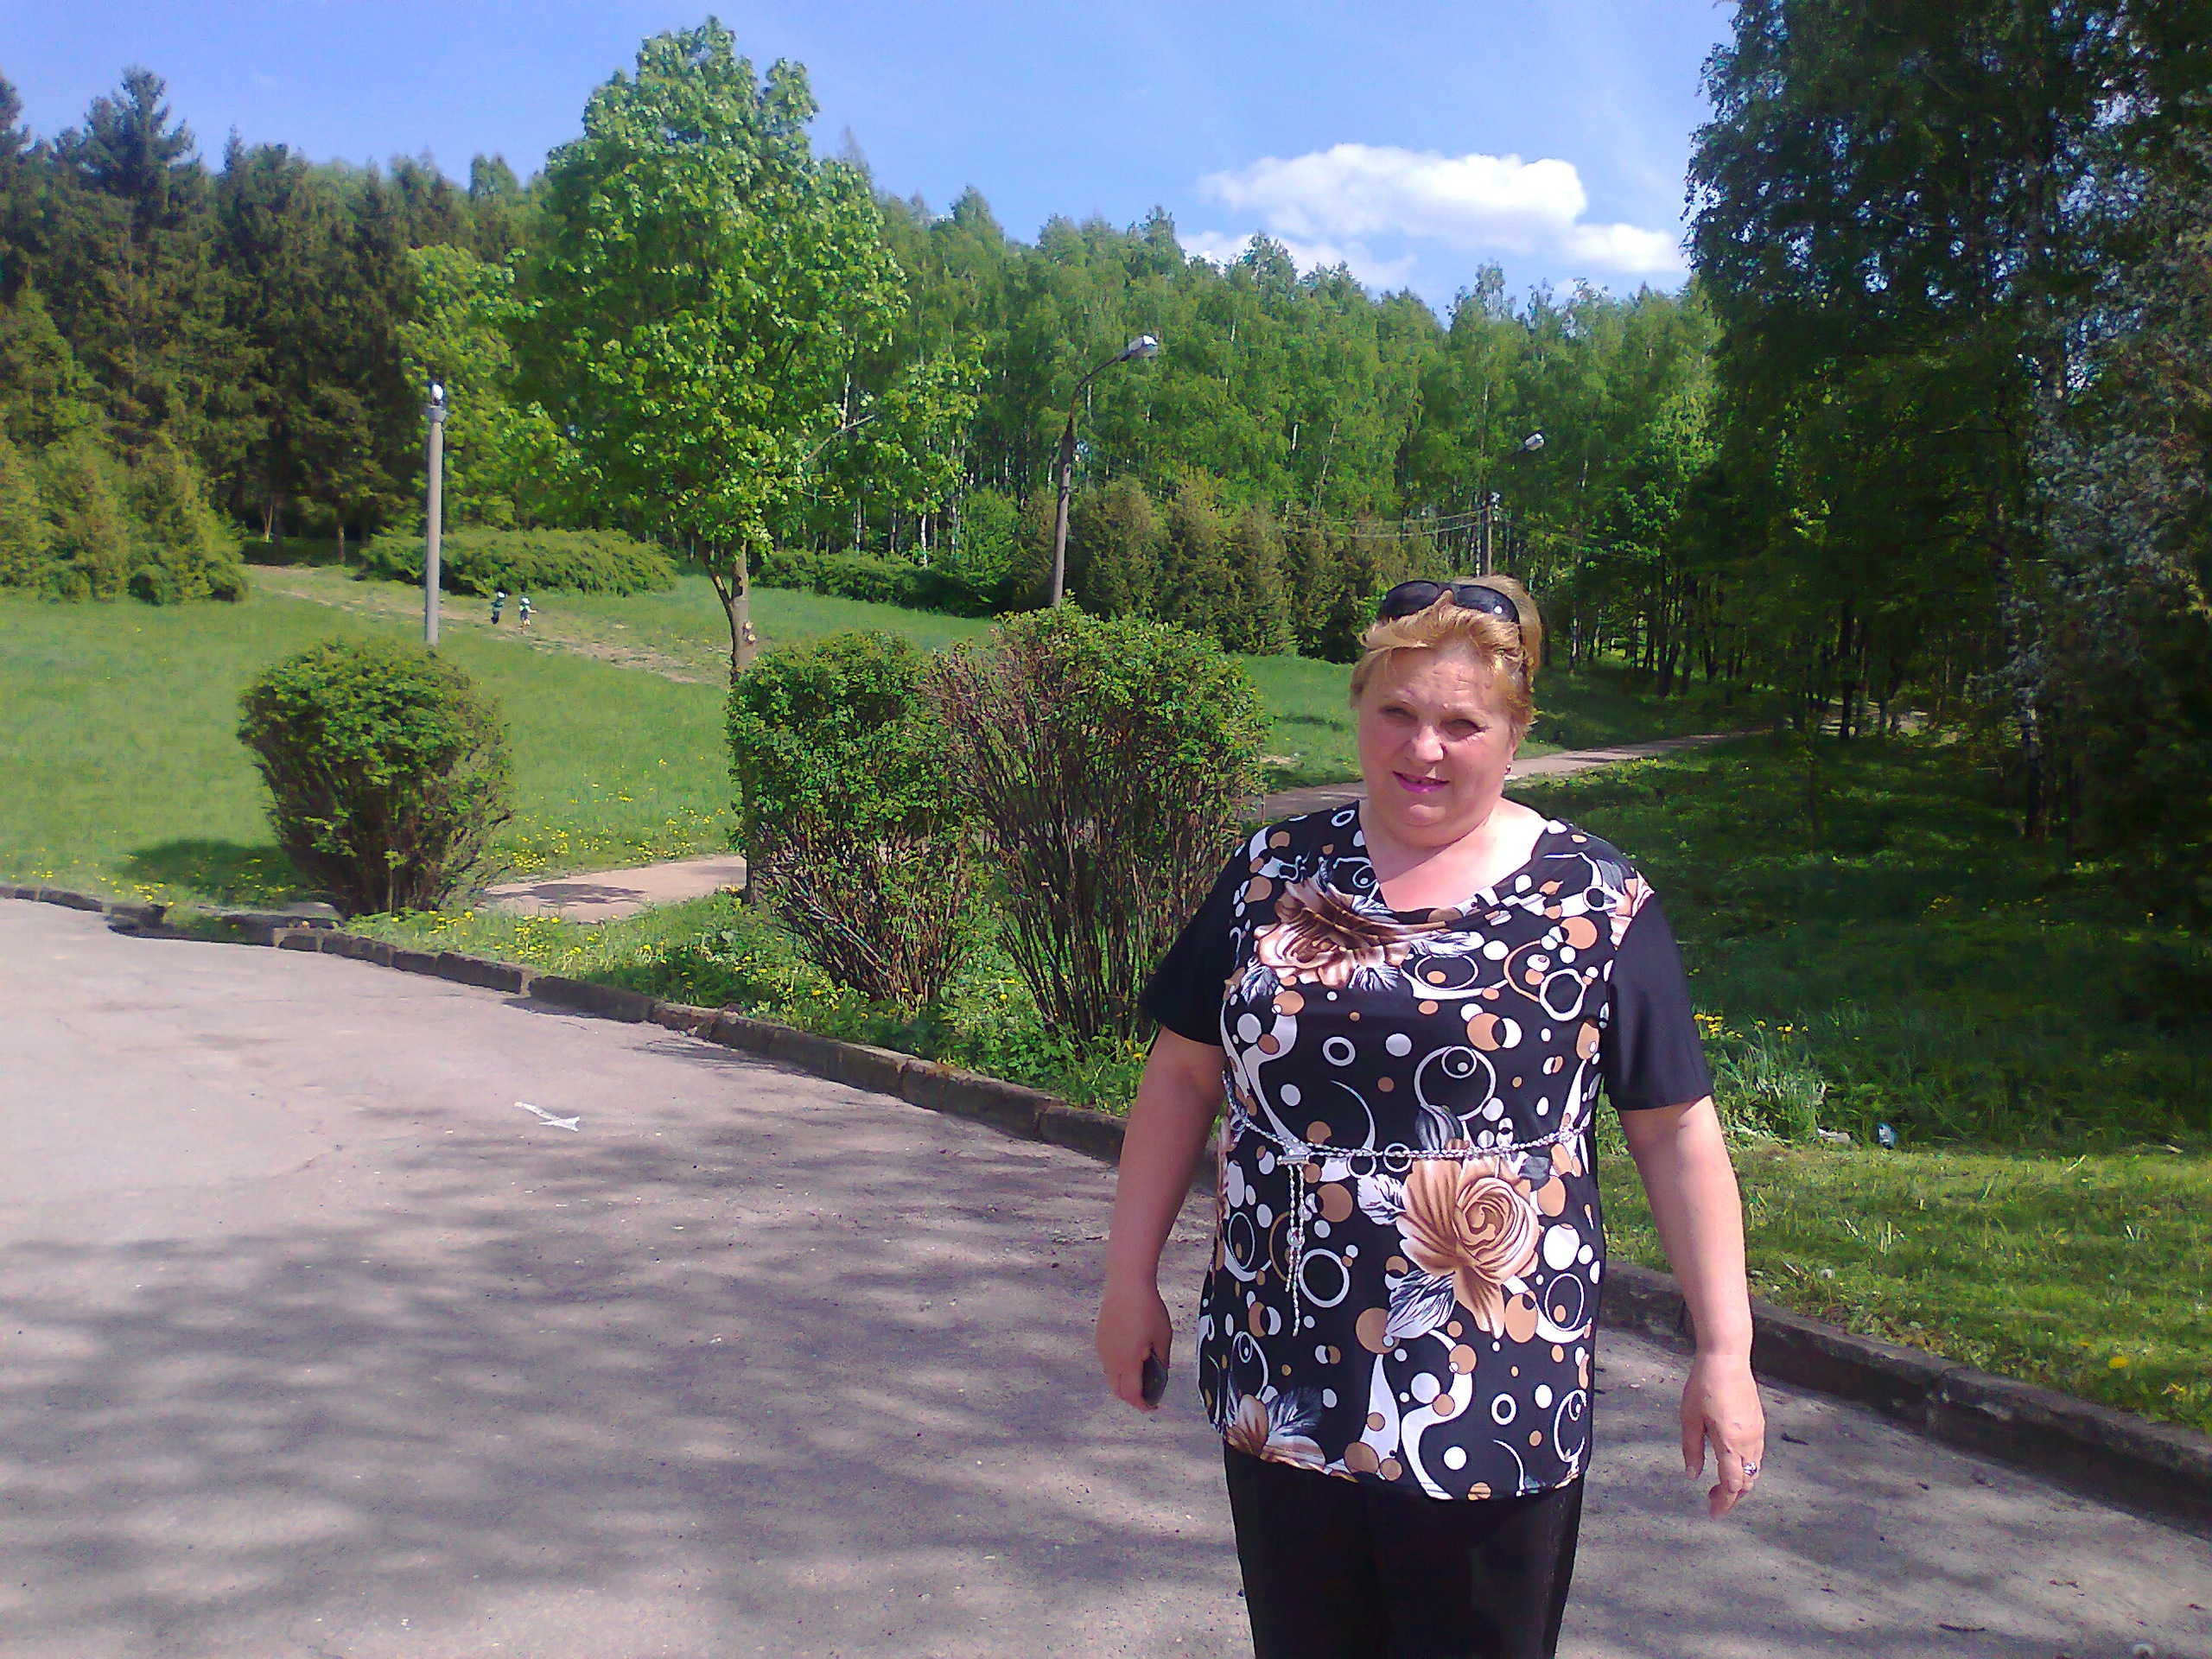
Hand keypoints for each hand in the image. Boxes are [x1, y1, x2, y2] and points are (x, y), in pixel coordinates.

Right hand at [1096, 1277, 1172, 1411]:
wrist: (1127, 1283)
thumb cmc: (1148, 1308)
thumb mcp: (1163, 1337)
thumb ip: (1162, 1360)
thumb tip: (1160, 1375)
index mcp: (1127, 1361)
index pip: (1132, 1394)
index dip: (1143, 1405)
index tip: (1153, 1406)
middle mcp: (1111, 1359)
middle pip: (1117, 1390)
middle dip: (1132, 1397)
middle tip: (1148, 1394)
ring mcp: (1103, 1348)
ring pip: (1110, 1376)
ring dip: (1123, 1383)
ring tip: (1141, 1376)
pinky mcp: (1100, 1338)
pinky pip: (1107, 1362)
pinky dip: (1118, 1368)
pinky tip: (1131, 1357)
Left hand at [1681, 1350, 1765, 1516]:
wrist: (1727, 1359)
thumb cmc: (1703, 1386)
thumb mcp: (1690, 1418)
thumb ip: (1692, 1449)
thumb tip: (1693, 1476)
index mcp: (1729, 1443)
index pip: (1732, 1485)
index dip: (1723, 1502)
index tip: (1713, 1512)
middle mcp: (1749, 1442)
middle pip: (1747, 1481)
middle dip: (1732, 1496)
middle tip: (1713, 1500)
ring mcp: (1757, 1433)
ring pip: (1754, 1470)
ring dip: (1740, 1482)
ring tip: (1720, 1484)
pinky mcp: (1760, 1423)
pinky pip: (1757, 1455)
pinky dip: (1746, 1467)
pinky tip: (1730, 1461)